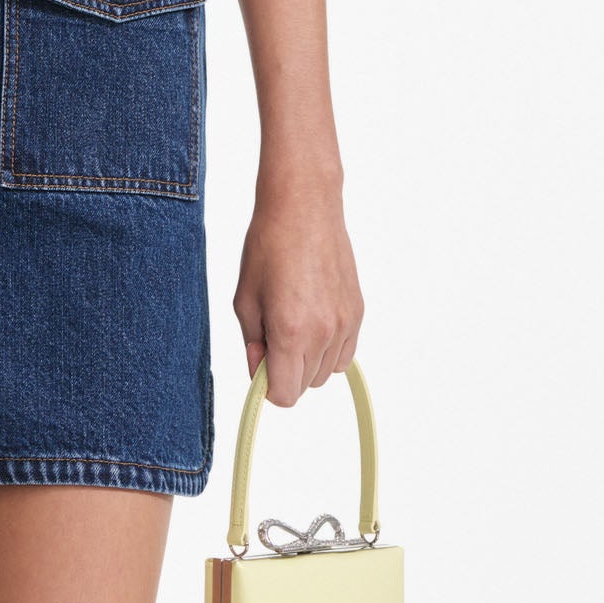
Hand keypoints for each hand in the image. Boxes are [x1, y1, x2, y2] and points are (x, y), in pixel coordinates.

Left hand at [232, 180, 362, 403]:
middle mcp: (324, 333)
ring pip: (325, 373)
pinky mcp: (358, 313)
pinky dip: (328, 350)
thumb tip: (258, 372)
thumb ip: (252, 344)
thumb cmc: (268, 246)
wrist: (304, 208)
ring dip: (307, 361)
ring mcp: (345, 324)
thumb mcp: (245, 299)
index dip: (267, 387)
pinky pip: (344, 355)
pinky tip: (313, 322)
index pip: (285, 394)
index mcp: (291, 332)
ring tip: (293, 323)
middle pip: (305, 386)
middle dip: (285, 371)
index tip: (260, 366)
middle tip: (271, 336)